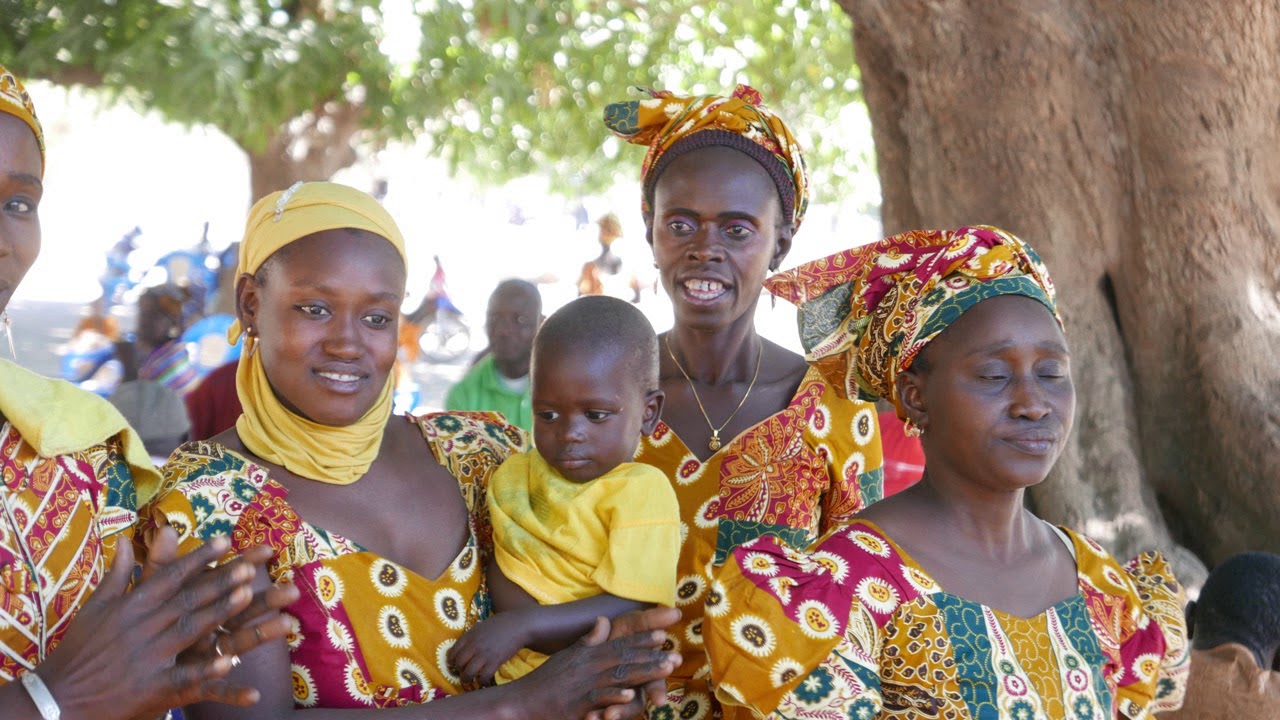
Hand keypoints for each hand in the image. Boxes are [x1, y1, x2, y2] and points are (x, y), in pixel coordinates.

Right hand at [32, 529, 290, 719]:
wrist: (56, 696)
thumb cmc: (79, 649)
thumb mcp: (95, 607)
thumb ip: (118, 574)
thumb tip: (126, 540)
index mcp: (131, 605)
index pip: (170, 576)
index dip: (199, 558)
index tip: (226, 540)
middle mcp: (141, 627)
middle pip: (187, 599)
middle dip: (220, 581)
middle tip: (251, 566)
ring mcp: (146, 657)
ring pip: (190, 630)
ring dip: (219, 612)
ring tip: (248, 596)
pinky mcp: (149, 687)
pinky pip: (182, 677)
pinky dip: (204, 670)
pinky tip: (228, 662)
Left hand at [447, 612, 529, 685]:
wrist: (518, 625)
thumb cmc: (500, 624)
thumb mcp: (481, 626)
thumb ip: (471, 636)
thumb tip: (463, 647)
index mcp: (469, 636)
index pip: (452, 652)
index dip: (451, 661)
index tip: (454, 665)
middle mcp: (474, 646)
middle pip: (459, 664)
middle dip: (459, 671)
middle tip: (463, 673)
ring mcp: (484, 654)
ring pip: (468, 673)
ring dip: (467, 679)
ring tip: (470, 680)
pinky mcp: (495, 662)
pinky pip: (483, 677)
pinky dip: (481, 681)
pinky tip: (483, 680)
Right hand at [510, 610, 680, 719]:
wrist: (522, 701)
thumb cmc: (546, 680)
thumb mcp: (569, 655)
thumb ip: (588, 640)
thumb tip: (603, 620)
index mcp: (589, 655)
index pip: (620, 644)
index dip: (642, 640)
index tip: (663, 635)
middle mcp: (589, 666)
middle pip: (625, 659)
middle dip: (652, 657)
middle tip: (676, 655)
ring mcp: (585, 684)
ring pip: (619, 676)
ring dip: (643, 672)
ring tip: (665, 669)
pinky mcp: (578, 704)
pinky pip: (599, 698)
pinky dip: (614, 695)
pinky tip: (629, 694)